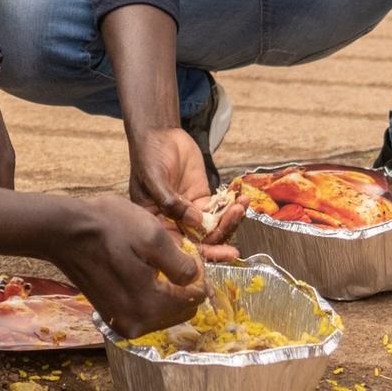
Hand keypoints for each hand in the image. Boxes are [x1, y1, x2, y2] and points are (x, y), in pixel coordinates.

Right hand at [52, 194, 209, 337]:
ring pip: (165, 312)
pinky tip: (143, 272)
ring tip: (157, 262)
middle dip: (184, 285)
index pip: (194, 297)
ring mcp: (121, 324)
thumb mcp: (154, 236)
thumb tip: (196, 280)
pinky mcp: (113, 317)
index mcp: (147, 307)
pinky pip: (147, 311)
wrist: (65, 231)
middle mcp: (135, 325)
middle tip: (175, 255)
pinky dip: (152, 294)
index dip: (198, 272)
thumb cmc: (109, 228)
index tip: (186, 251)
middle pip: (181, 310)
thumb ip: (181, 265)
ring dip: (169, 290)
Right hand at [124, 123, 243, 262]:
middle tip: (236, 247)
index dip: (199, 255)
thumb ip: (171, 202)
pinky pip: (220, 209)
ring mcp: (190, 212)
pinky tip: (242, 198)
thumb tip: (195, 222)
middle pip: (199, 242)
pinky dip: (233, 206)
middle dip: (219, 242)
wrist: (160, 135)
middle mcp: (174, 223)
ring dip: (229, 221)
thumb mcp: (154, 179)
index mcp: (156, 225)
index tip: (218, 255)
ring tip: (241, 206)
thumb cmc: (149, 157)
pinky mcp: (203, 199)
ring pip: (213, 227)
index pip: (178, 248)